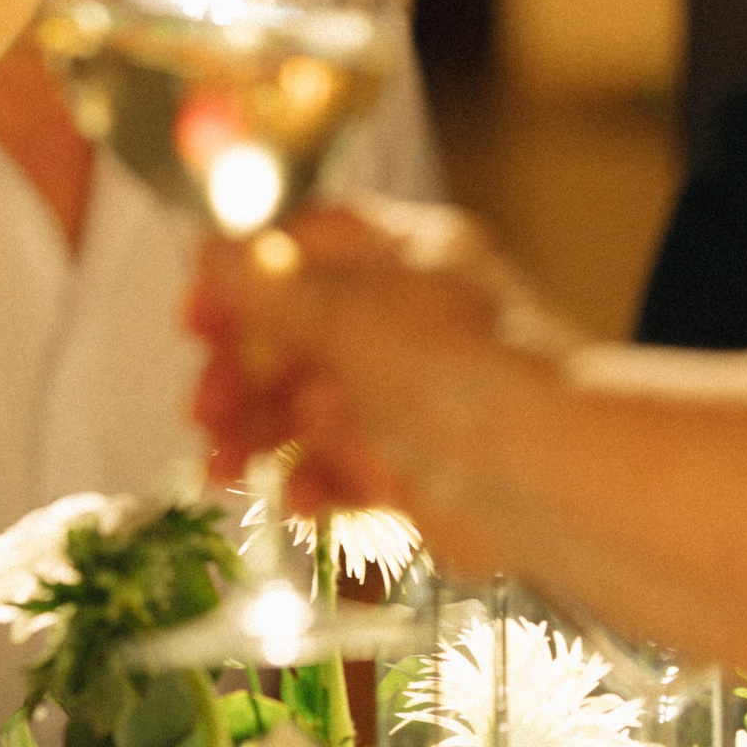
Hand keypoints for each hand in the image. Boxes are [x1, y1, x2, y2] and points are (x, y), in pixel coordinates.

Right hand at [185, 202, 555, 569]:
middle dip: (235, 372)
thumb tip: (214, 249)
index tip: (195, 317)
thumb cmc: (471, 373)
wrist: (551, 477)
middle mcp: (401, 321)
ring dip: (253, 436)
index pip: (298, 246)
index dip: (237, 279)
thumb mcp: (350, 312)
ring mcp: (404, 396)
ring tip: (222, 468)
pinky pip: (335, 471)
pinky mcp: (408, 468)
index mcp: (398, 257)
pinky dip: (305, 485)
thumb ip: (272, 286)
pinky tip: (294, 500)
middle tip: (205, 406)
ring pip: (301, 408)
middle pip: (288, 334)